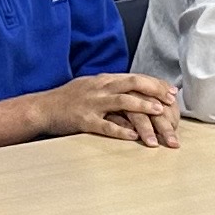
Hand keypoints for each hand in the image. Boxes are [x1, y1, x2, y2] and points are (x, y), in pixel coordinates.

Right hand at [34, 73, 180, 146]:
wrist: (42, 108)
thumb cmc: (69, 100)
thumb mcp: (92, 87)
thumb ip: (113, 89)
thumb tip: (136, 93)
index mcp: (104, 80)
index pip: (135, 77)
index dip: (155, 84)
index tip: (171, 91)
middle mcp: (100, 88)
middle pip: (132, 84)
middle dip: (154, 91)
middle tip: (171, 100)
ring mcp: (91, 104)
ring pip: (122, 102)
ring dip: (142, 106)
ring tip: (159, 112)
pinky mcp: (83, 120)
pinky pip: (105, 125)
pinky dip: (120, 130)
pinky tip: (133, 136)